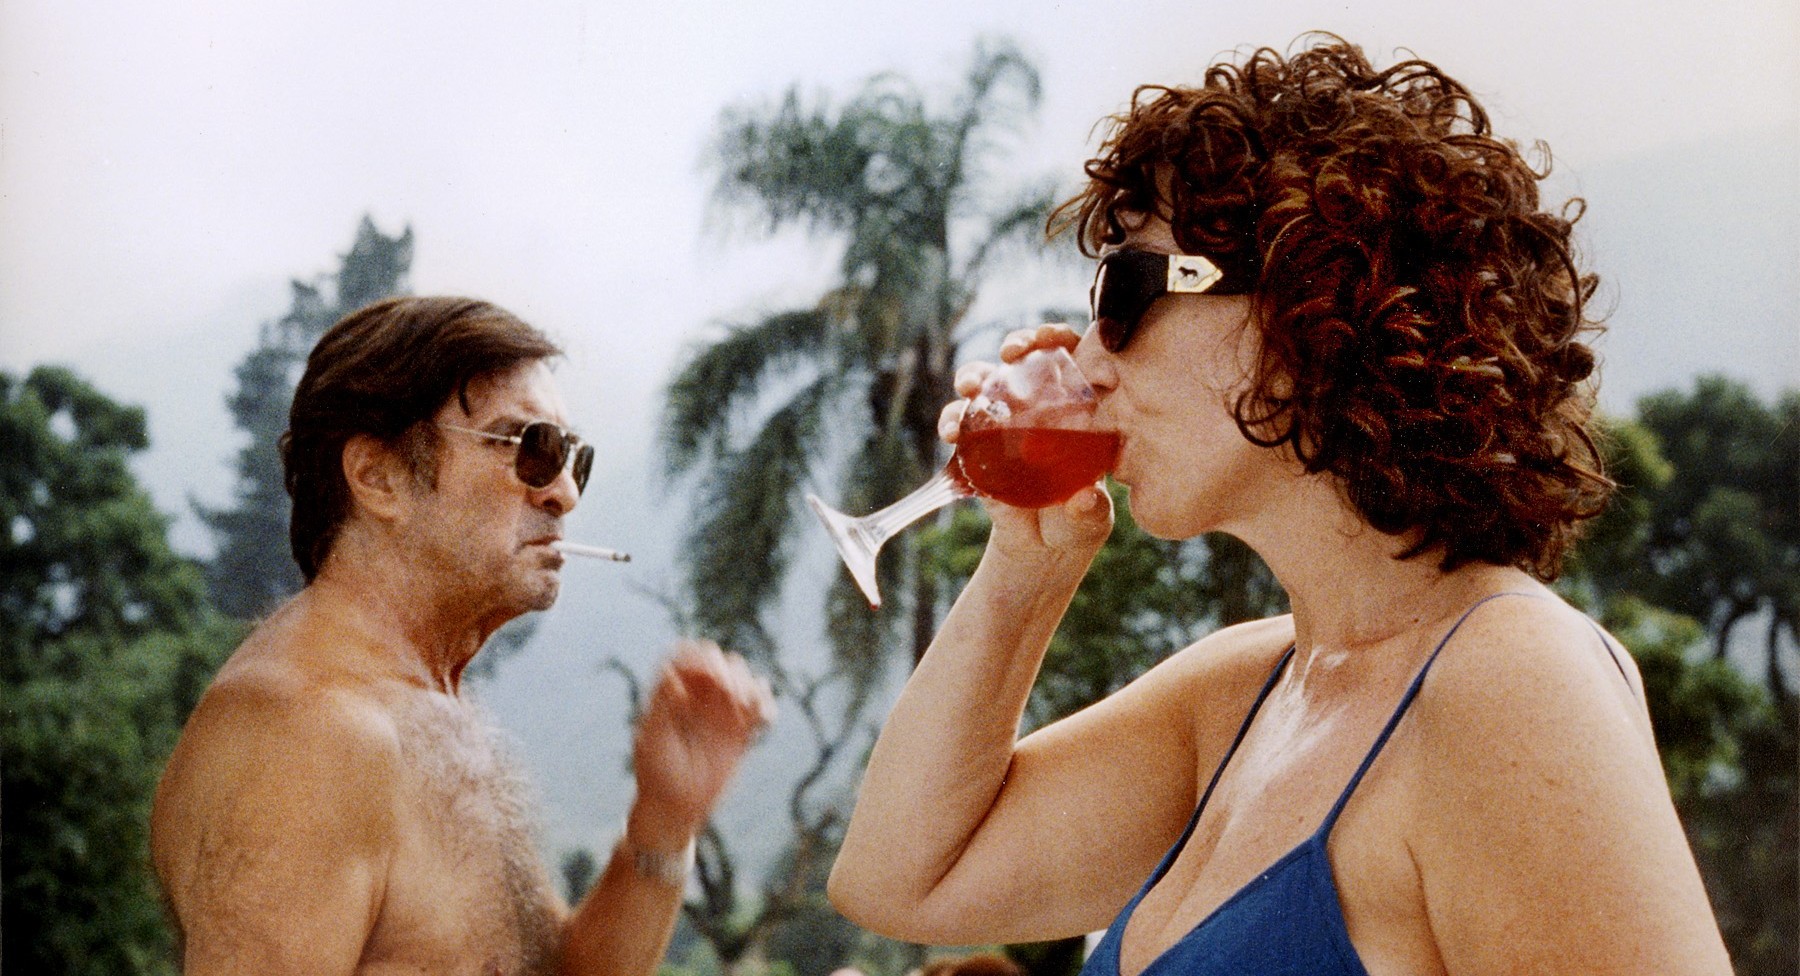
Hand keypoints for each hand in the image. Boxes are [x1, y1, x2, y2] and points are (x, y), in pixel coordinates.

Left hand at [627, 641, 774, 850]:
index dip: (698, 657)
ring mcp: (720, 711)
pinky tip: (763, 721)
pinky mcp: (741, 730)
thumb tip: (675, 677)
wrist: (676, 807)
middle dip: (728, 671)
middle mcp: (697, 696)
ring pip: (743, 678)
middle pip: (719, 660)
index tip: (708, 675)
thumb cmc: (655, 774)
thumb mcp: (653, 740)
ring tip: (747, 708)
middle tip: (728, 694)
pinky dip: (766, 705)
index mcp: (672, 692)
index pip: (686, 655)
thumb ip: (663, 707)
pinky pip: (761, 706)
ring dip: (749, 685)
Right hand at [938, 323, 1113, 557]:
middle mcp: (1042, 403)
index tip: (1050, 338)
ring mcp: (1007, 419)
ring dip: (975, 375)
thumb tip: (1082, 500)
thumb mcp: (1089, 518)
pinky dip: (953, 420)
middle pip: (1029, 355)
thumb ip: (1088, 509)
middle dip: (1018, 342)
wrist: (1040, 547)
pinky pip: (962, 421)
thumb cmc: (1077, 522)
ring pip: (989, 380)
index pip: (1075, 356)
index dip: (1061, 337)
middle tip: (1011, 352)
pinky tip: (952, 431)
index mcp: (1079, 408)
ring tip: (970, 389)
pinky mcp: (978, 442)